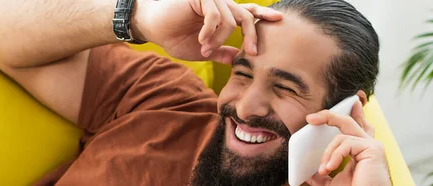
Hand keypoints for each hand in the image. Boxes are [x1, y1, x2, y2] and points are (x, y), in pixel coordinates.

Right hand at [133, 0, 281, 63]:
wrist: (152, 28)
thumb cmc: (174, 37)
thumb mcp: (204, 50)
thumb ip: (222, 52)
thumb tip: (240, 59)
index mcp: (223, 14)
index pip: (249, 13)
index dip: (264, 15)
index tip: (280, 20)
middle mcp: (220, 4)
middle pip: (247, 17)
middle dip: (252, 36)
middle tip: (252, 54)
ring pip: (230, 21)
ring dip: (219, 40)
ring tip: (205, 49)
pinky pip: (215, 16)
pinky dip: (210, 31)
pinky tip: (201, 39)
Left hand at [304, 101, 390, 185]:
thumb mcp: (332, 182)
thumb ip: (323, 173)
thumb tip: (306, 172)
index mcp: (361, 152)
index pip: (355, 129)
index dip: (349, 116)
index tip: (338, 110)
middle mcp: (368, 146)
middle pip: (349, 122)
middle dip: (329, 116)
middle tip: (311, 118)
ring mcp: (372, 146)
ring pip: (342, 133)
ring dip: (328, 153)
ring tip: (324, 169)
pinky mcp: (372, 148)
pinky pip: (345, 143)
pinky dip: (334, 155)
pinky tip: (330, 168)